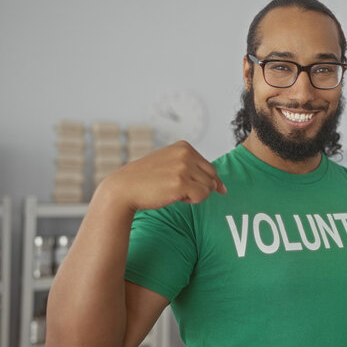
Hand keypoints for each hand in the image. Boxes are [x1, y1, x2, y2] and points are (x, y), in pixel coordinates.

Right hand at [100, 140, 225, 211]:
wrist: (124, 188)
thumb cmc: (148, 179)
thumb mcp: (171, 165)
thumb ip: (195, 170)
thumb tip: (221, 186)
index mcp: (184, 146)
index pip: (210, 167)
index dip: (203, 181)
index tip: (187, 186)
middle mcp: (185, 154)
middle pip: (212, 177)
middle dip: (201, 187)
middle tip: (180, 190)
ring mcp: (184, 167)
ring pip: (209, 187)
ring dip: (195, 195)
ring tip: (174, 191)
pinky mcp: (181, 183)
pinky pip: (203, 196)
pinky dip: (193, 200)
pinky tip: (177, 197)